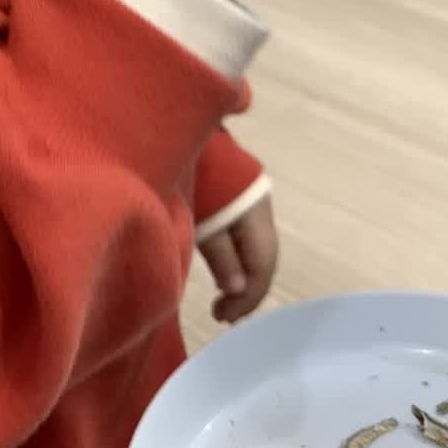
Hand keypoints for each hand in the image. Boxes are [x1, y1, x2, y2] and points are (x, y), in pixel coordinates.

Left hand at [200, 194, 277, 323]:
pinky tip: (224, 269)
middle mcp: (263, 212)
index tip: (222, 319)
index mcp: (258, 219)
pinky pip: (247, 239)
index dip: (245, 299)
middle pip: (262, 261)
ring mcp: (254, 203)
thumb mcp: (203, 224)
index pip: (261, 269)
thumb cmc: (195, 181)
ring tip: (223, 299)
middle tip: (224, 315)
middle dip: (246, 292)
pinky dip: (238, 259)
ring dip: (242, 277)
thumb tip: (237, 291)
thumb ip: (221, 257)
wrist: (184, 128)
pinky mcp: (241, 198)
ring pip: (256, 251)